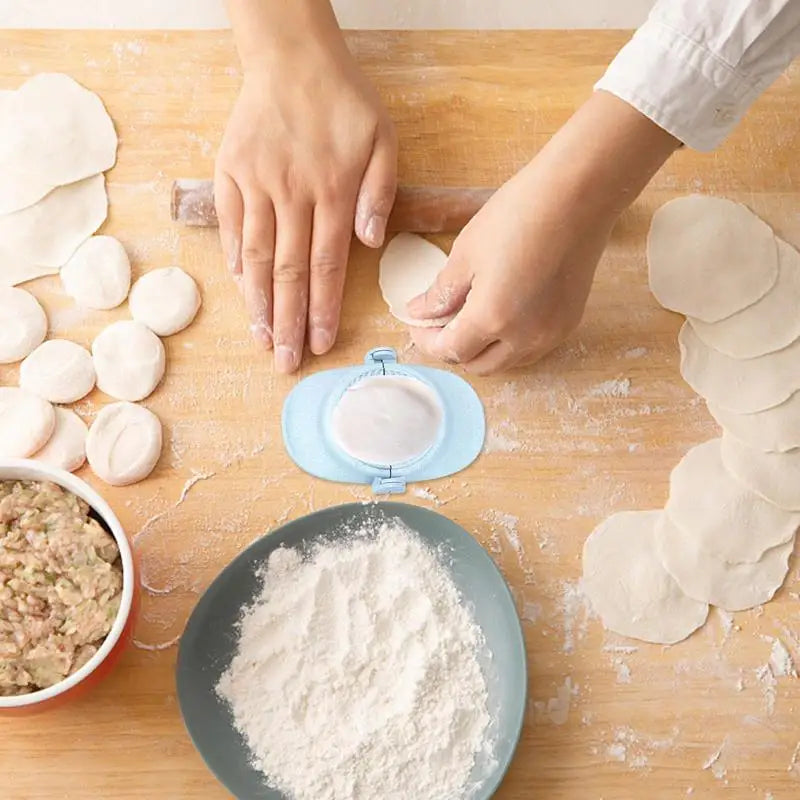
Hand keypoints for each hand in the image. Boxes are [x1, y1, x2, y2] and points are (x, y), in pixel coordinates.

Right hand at [216, 1, 396, 372]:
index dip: (323, 309)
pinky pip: (232, 226)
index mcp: (333, 191)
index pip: (327, 265)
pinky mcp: (231, 173)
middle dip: (288, 322)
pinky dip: (237, 260)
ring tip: (261, 340)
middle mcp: (292, 194)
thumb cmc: (345, 101)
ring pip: (258, 256)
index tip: (319, 344)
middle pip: (290, 272)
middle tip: (286, 361)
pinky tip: (242, 291)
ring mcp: (257, 185)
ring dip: (259, 303)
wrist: (292, 57)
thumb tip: (370, 241)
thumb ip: (380, 192)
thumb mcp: (383, 138)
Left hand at [407, 92, 679, 374]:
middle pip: (478, 365)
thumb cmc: (519, 215)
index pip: (450, 351)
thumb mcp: (466, 252)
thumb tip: (419, 313)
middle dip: (454, 350)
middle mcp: (524, 337)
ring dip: (483, 350)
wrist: (578, 195)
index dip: (428, 342)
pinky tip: (503, 315)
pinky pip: (532, 349)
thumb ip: (441, 292)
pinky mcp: (569, 323)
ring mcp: (550, 334)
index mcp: (492, 318)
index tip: (418, 325)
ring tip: (471, 319)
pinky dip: (510, 342)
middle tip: (440, 324)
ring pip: (506, 362)